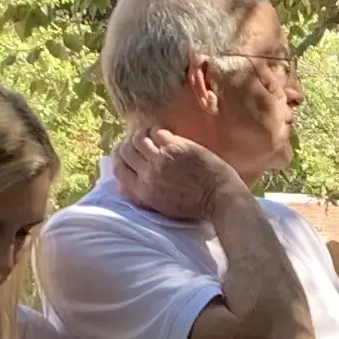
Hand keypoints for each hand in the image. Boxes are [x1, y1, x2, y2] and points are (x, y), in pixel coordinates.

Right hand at [113, 125, 242, 226]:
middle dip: (129, 144)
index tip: (125, 152)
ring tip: (150, 135)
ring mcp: (161, 159)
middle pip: (126, 150)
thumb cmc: (194, 206)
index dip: (119, 158)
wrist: (220, 198)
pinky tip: (164, 133)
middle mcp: (148, 174)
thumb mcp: (161, 208)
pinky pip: (157, 131)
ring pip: (138, 138)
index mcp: (143, 192)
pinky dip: (157, 130)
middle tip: (137, 141)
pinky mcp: (176, 147)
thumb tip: (121, 186)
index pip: (119, 169)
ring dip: (142, 134)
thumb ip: (141, 196)